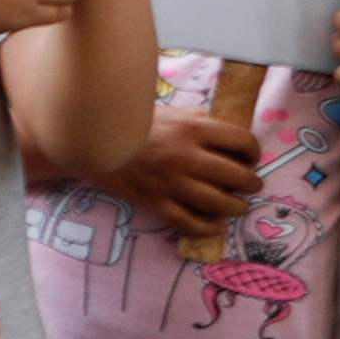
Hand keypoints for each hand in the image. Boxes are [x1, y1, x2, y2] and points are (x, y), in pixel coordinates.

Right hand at [118, 96, 262, 245]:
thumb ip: (195, 117)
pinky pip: (188, 221)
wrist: (86, 140)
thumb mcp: (165, 110)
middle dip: (251, 183)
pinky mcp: (154, 201)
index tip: (251, 157)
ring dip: (237, 207)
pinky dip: (208, 228)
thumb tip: (221, 126)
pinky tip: (217, 226)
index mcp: (191, 128)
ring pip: (219, 203)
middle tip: (251, 185)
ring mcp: (170, 182)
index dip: (253, 151)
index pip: (241, 141)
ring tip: (239, 206)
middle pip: (237, 176)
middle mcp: (185, 156)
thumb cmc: (127, 122)